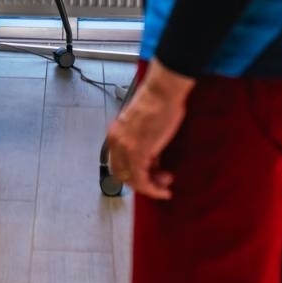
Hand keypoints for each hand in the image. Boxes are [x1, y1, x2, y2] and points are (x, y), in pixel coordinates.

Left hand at [104, 60, 193, 199]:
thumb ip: (144, 144)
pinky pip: (142, 181)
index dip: (133, 173)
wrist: (163, 92)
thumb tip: (152, 161)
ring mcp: (125, 148)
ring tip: (166, 182)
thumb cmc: (159, 102)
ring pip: (132, 180)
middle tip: (160, 180)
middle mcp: (116, 141)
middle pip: (122, 174)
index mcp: (115, 133)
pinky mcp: (138, 153)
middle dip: (142, 182)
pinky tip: (164, 191)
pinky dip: (153, 189)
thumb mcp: (146, 127)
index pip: (118, 163)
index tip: (150, 174)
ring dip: (151, 187)